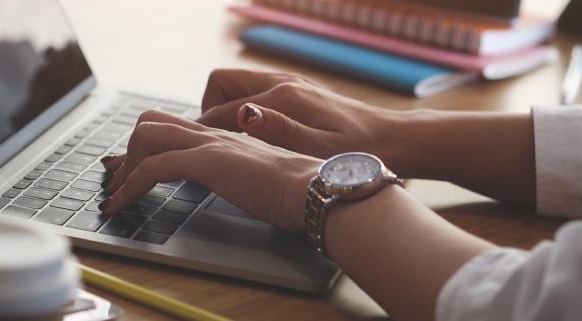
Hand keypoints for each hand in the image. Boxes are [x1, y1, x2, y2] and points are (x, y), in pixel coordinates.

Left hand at [98, 110, 321, 232]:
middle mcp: (214, 135)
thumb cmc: (299, 192)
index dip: (147, 147)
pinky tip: (120, 206)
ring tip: (117, 197)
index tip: (129, 170)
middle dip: (129, 152)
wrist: (317, 191)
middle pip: (152, 122)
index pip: (176, 129)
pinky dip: (129, 187)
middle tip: (119, 182)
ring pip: (146, 136)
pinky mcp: (207, 161)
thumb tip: (237, 185)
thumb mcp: (260, 181)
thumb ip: (242, 176)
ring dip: (125, 167)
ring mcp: (210, 145)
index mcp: (227, 138)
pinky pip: (152, 168)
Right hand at [196, 69, 395, 160]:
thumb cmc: (356, 152)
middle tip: (211, 143)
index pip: (222, 110)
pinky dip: (241, 108)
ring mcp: (289, 83)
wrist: (391, 140)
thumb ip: (278, 131)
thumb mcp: (317, 150)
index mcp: (283, 98)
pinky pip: (252, 91)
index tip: (190, 152)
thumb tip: (243, 115)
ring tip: (228, 141)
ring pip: (234, 85)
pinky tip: (252, 134)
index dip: (202, 133)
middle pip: (220, 84)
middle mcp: (282, 83)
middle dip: (207, 111)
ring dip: (223, 108)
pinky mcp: (296, 90)